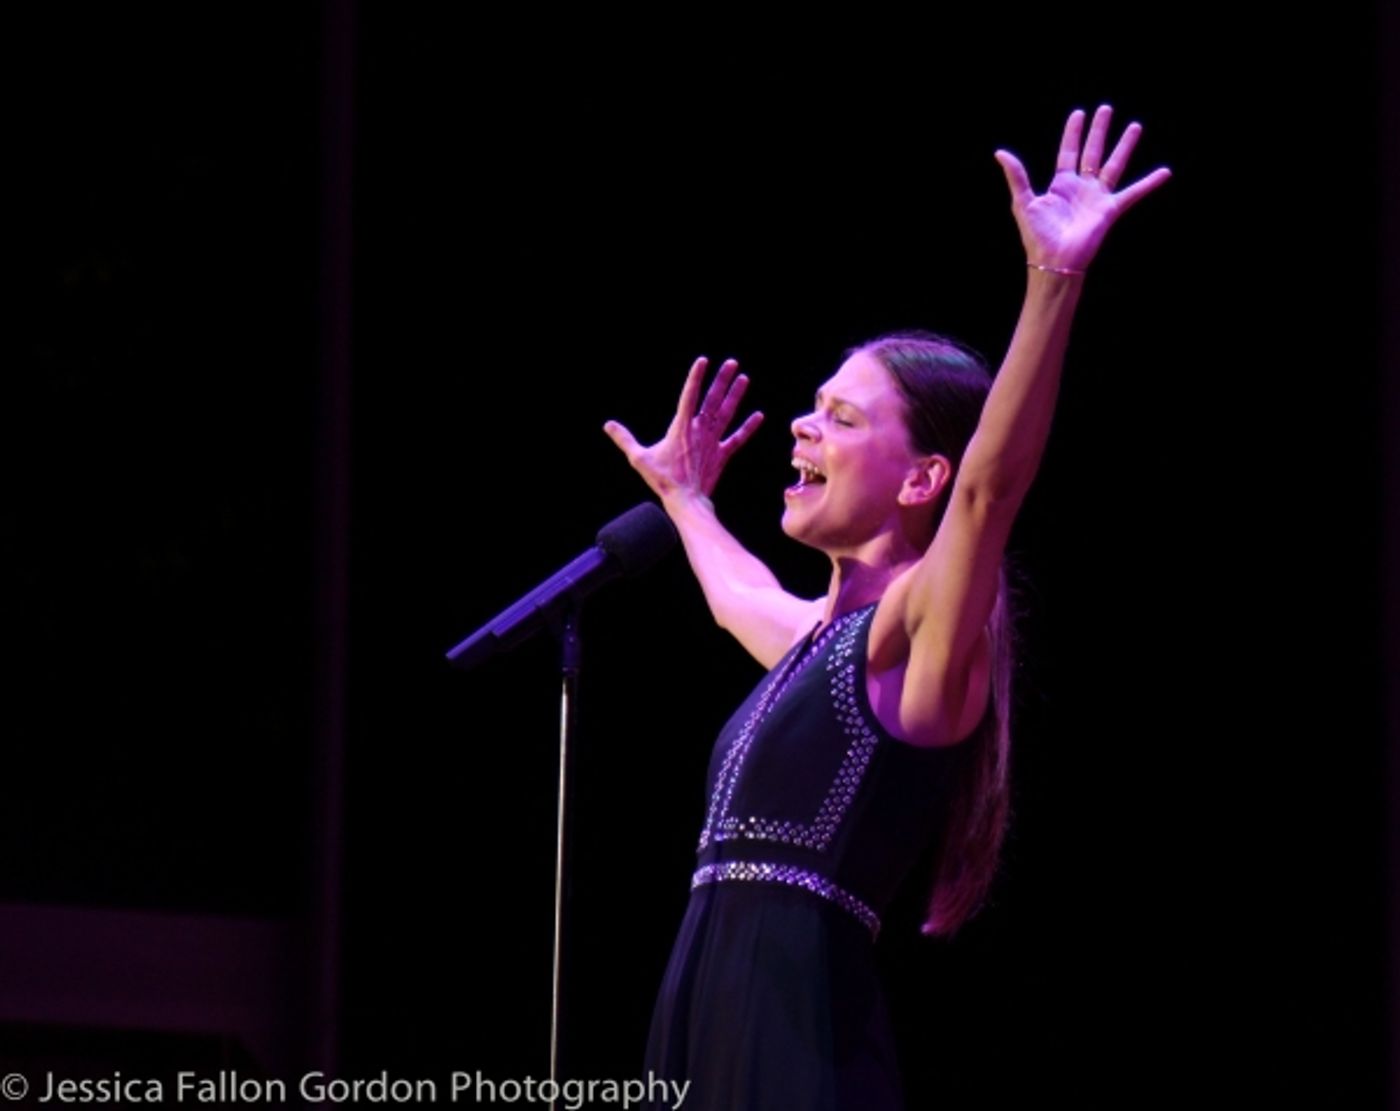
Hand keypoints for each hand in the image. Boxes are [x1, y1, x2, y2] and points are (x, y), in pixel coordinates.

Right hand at [604, 357, 763, 503]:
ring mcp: (713, 442)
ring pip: (726, 414)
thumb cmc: (662, 480)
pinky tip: (759, 415)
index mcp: (681, 427)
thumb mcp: (639, 458)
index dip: (696, 377)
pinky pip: (737, 438)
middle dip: (722, 380)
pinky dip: (748, 427)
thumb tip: (608, 425)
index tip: (703, 360)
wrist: (686, 500)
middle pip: (712, 400)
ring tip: (743, 379)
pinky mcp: (722, 455)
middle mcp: (699, 431)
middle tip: (732, 363)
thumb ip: (624, 439)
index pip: (689, 396)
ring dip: (735, 396)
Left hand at [995, 105, 1170, 273]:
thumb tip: (1000, 152)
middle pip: (1092, 152)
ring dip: (1124, 146)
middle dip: (1099, 131)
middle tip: (1106, 109)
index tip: (1079, 113)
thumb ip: (1017, 176)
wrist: (1054, 261)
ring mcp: (1097, 198)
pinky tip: (1164, 172)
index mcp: (1060, 185)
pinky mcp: (1110, 210)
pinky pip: (1133, 193)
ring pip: (1114, 165)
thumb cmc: (1037, 235)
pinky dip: (1149, 183)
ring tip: (1135, 126)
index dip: (1073, 133)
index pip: (1068, 152)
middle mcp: (1081, 188)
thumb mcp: (1024, 202)